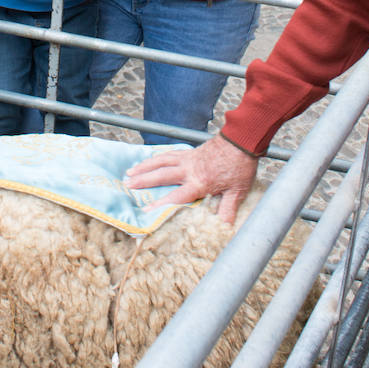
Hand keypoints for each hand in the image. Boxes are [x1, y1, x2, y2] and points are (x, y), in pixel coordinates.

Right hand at [125, 134, 258, 224]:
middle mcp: (189, 170)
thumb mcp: (237, 191)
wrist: (241, 139)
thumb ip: (228, 209)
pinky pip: (169, 154)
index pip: (176, 197)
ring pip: (161, 162)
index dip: (160, 205)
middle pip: (161, 175)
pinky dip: (157, 157)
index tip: (145, 211)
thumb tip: (224, 228)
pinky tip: (150, 160)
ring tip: (130, 172)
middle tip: (127, 184)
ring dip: (145, 167)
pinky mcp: (190, 151)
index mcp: (199, 182)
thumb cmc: (240, 166)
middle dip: (143, 180)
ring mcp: (188, 158)